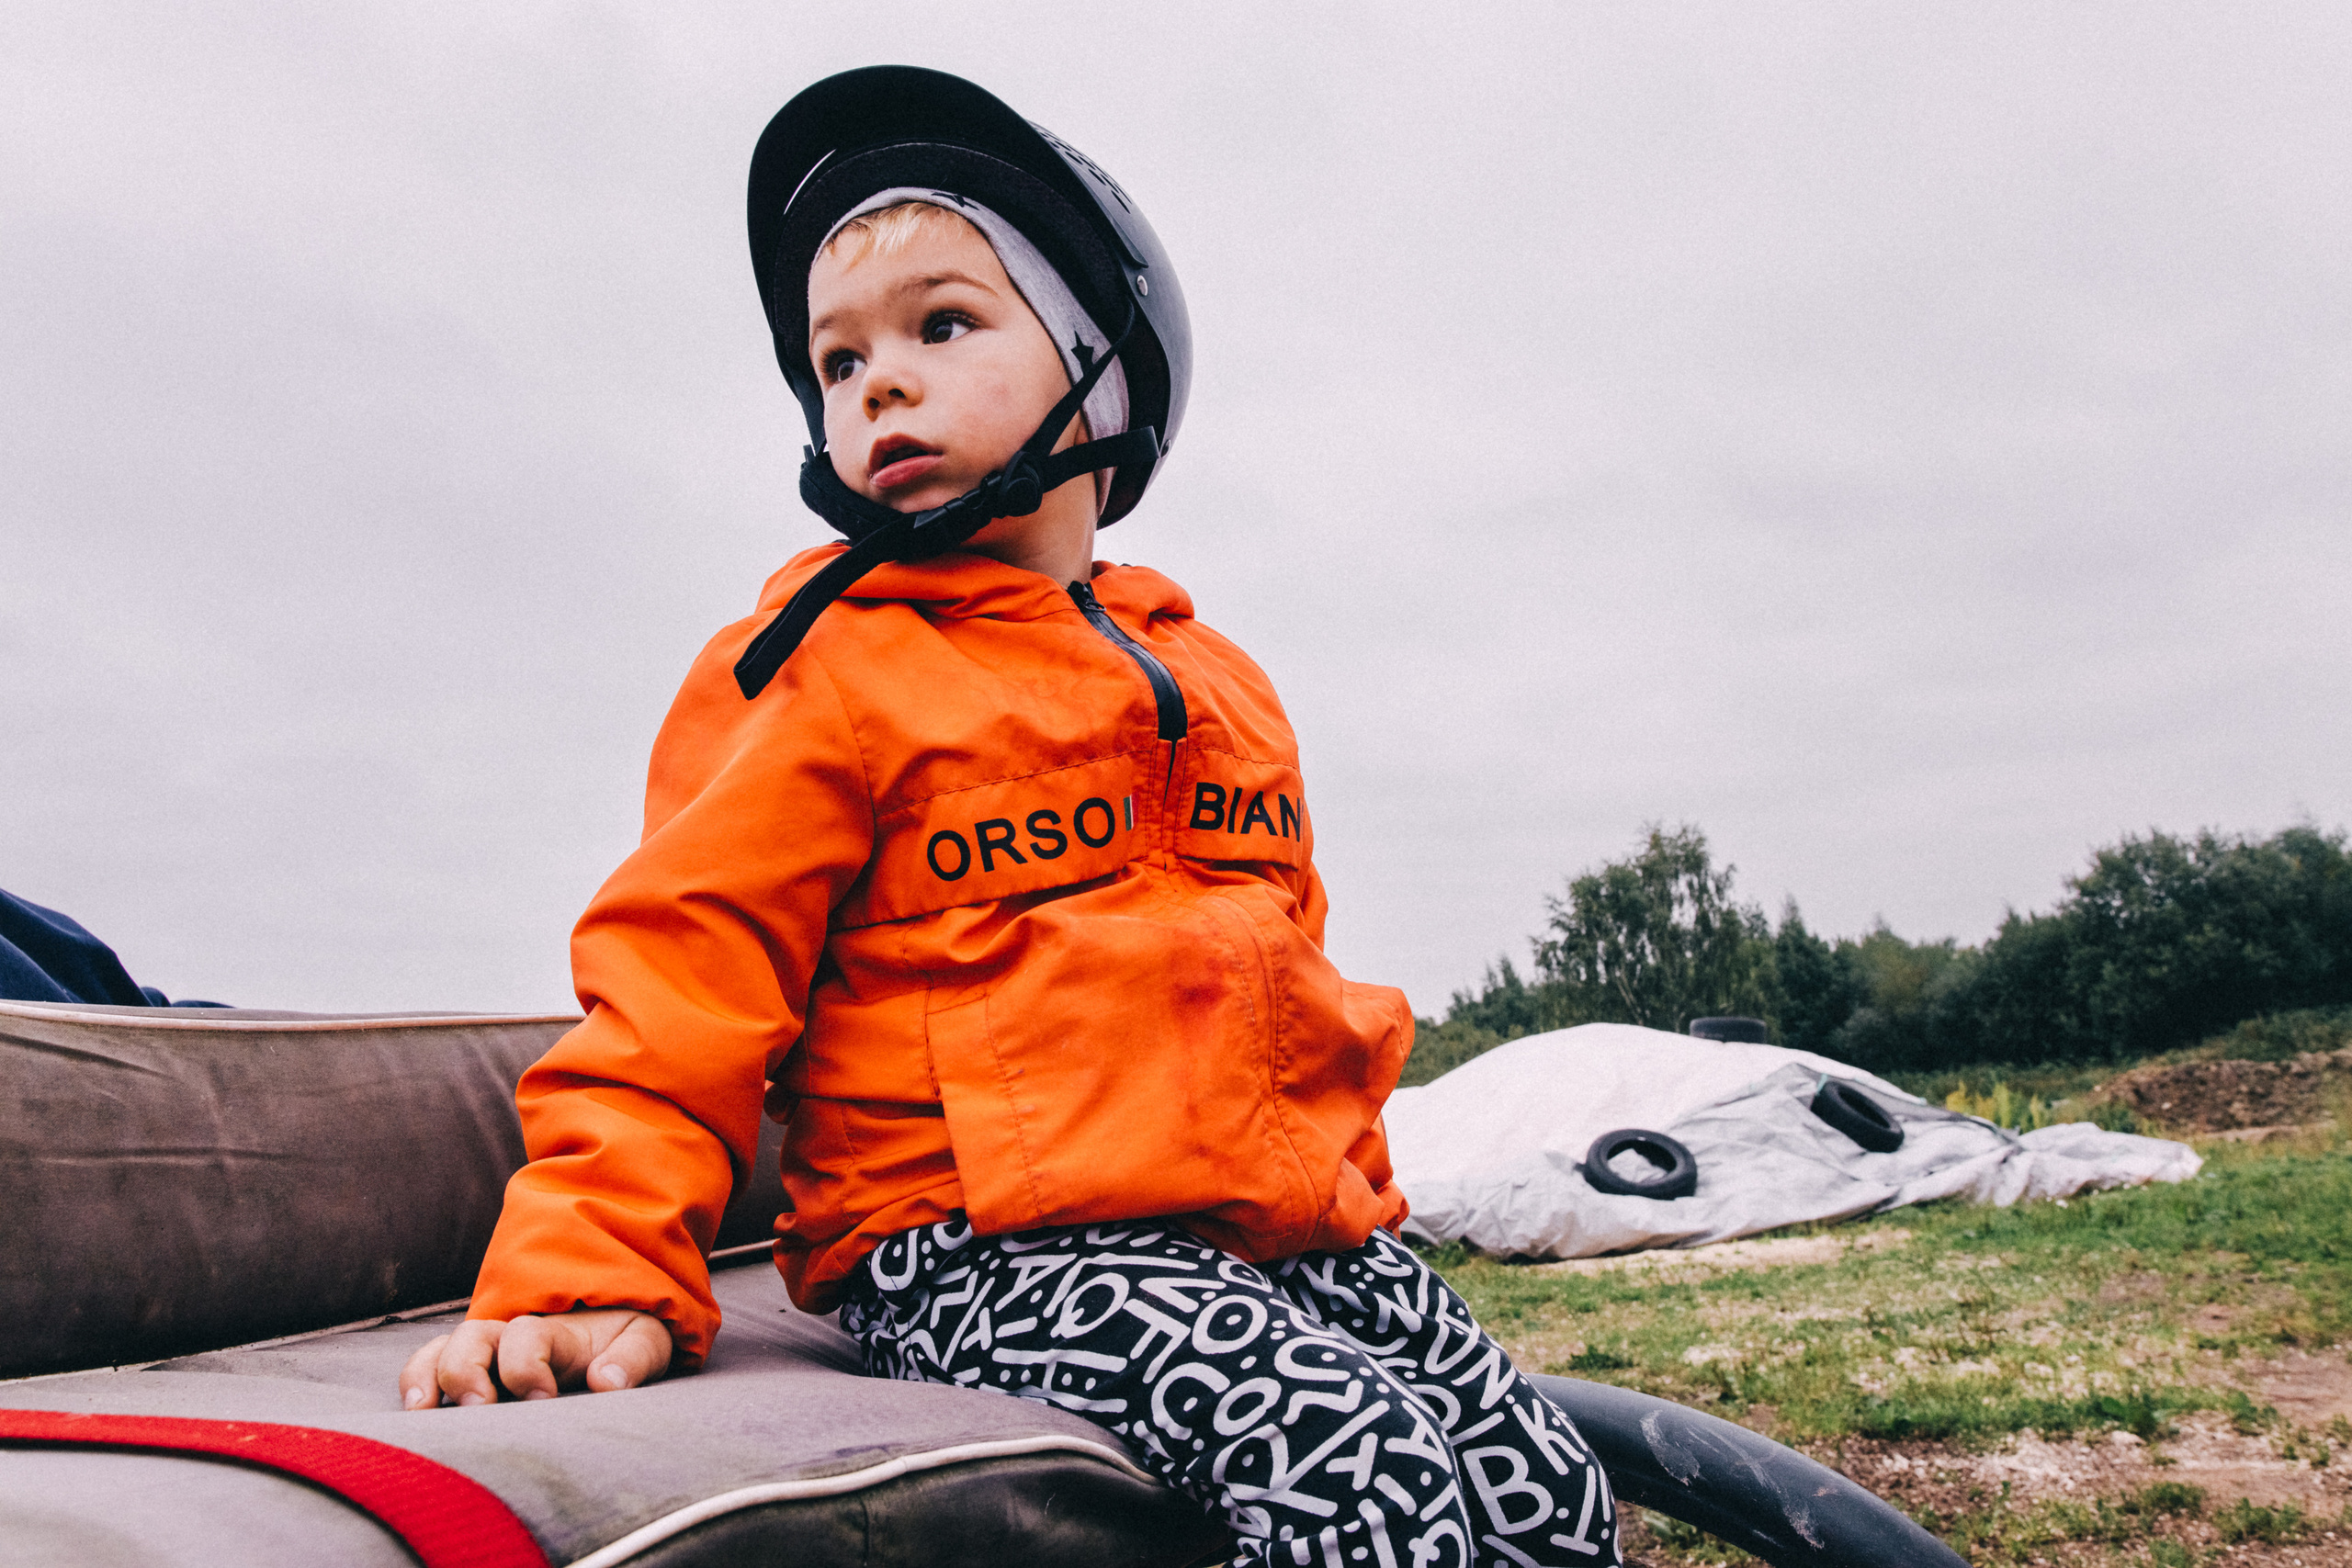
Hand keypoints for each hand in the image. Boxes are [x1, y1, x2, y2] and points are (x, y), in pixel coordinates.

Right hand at [398, 1309, 671, 1408]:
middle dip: (469, 1371)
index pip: (526, 1336)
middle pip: (472, 1337)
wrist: (618, 1331)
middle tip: (482, 1409)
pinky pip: (430, 1367)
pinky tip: (416, 1413)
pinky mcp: (473, 1374)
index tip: (543, 1400)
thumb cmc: (629, 1341)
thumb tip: (606, 1382)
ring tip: (424, 1411)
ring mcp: (487, 1354)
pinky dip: (416, 1382)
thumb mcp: (647, 1342)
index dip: (526, 1367)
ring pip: (442, 1350)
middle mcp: (511, 1336)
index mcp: (556, 1329)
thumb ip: (632, 1359)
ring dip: (428, 1376)